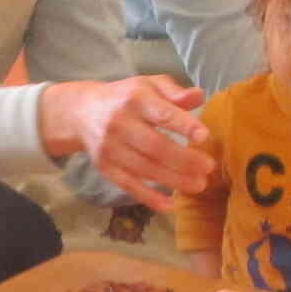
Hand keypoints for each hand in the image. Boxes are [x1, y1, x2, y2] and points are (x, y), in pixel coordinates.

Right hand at [44, 77, 213, 212]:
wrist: (81, 112)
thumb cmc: (125, 97)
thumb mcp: (148, 85)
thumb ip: (174, 91)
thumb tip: (200, 96)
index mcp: (135, 99)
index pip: (161, 114)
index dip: (183, 125)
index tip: (204, 136)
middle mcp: (120, 124)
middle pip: (155, 146)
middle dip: (184, 160)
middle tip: (209, 168)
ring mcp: (111, 148)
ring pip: (145, 169)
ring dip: (174, 180)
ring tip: (199, 185)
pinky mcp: (105, 167)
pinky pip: (129, 186)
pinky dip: (150, 198)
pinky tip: (170, 206)